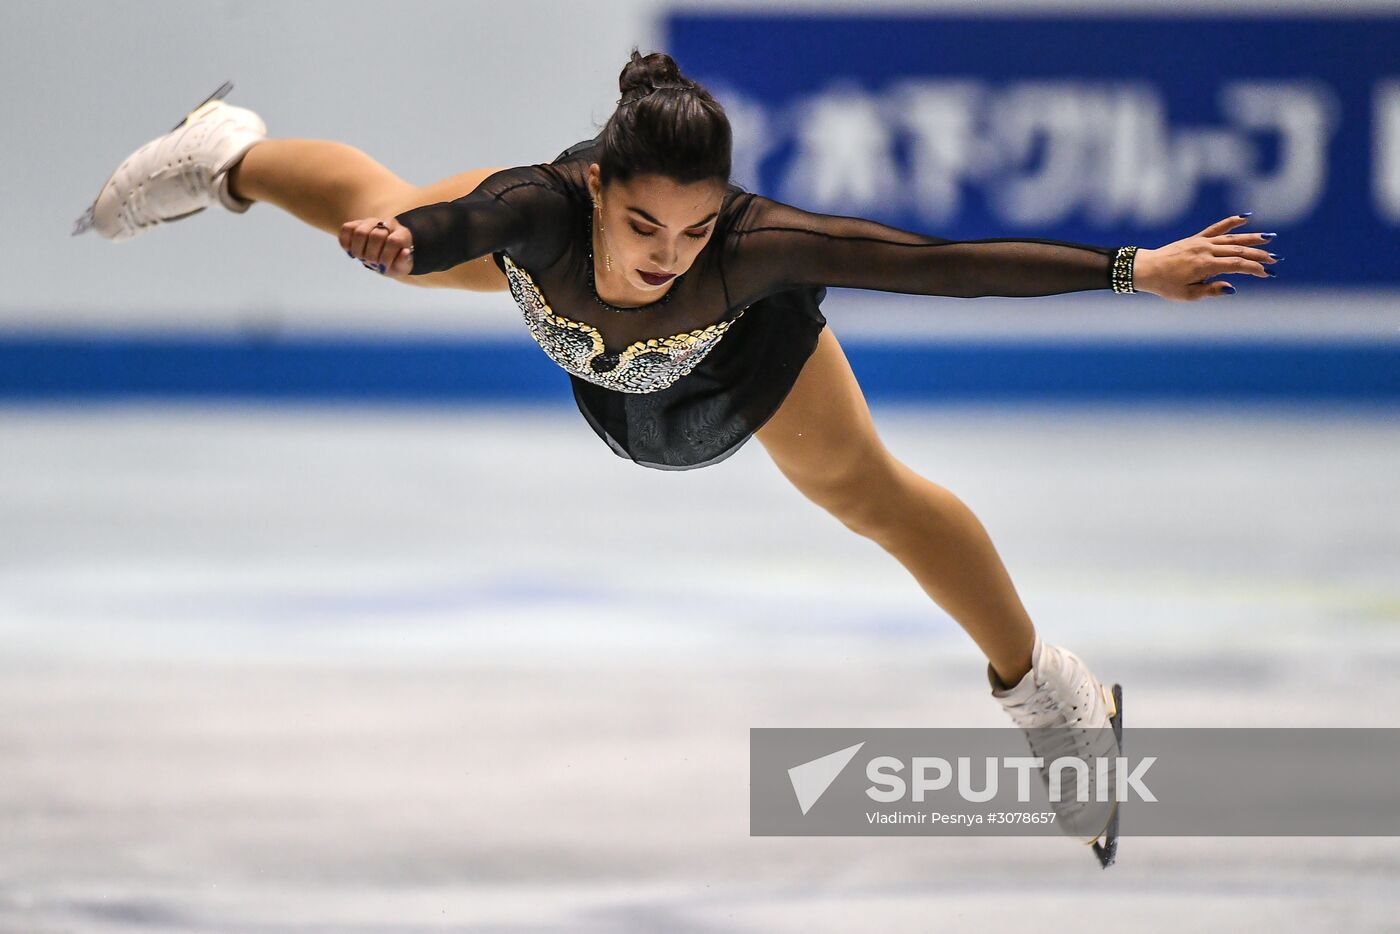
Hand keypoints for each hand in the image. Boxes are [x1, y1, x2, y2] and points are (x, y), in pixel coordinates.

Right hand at [339, 217, 414, 276]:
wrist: (386, 253)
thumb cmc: (395, 262)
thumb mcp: (402, 267)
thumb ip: (403, 262)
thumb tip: (405, 252)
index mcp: (403, 233)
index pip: (394, 241)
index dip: (386, 257)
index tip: (383, 267)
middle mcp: (387, 223)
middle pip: (376, 236)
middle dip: (372, 255)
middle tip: (372, 263)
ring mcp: (372, 221)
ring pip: (360, 231)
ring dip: (358, 250)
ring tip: (362, 258)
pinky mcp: (357, 223)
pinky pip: (346, 228)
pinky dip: (345, 243)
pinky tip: (351, 252)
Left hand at [1132, 215, 1278, 300]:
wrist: (1145, 269)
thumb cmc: (1166, 285)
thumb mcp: (1188, 295)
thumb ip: (1211, 291)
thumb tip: (1233, 288)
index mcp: (1204, 266)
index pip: (1236, 265)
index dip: (1254, 269)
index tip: (1268, 274)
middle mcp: (1205, 250)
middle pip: (1238, 250)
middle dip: (1259, 255)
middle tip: (1276, 260)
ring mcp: (1201, 242)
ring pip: (1231, 238)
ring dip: (1252, 238)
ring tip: (1270, 238)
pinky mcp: (1196, 238)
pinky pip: (1217, 228)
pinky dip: (1231, 222)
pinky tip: (1246, 217)